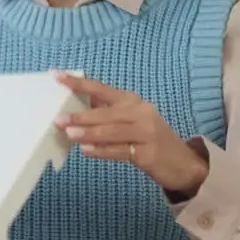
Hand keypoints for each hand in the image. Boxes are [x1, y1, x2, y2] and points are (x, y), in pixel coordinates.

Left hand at [53, 71, 208, 197]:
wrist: (183, 162)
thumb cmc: (150, 138)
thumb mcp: (132, 119)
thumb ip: (107, 111)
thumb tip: (76, 105)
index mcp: (133, 101)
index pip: (101, 88)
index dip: (78, 83)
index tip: (57, 76)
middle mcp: (140, 113)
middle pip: (106, 112)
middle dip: (81, 116)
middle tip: (59, 119)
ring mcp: (146, 133)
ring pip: (111, 131)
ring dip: (88, 133)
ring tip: (70, 135)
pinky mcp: (147, 153)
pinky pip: (119, 151)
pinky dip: (101, 151)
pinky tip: (87, 151)